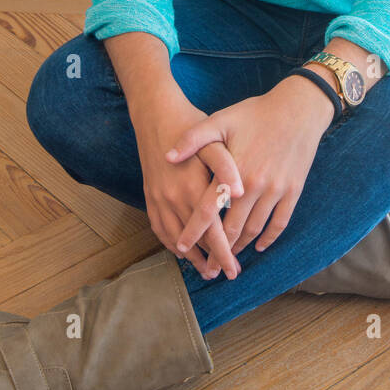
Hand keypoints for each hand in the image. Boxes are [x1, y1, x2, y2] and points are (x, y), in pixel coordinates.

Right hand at [132, 90, 244, 278]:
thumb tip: (239, 190)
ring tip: (207, 271)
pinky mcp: (150, 197)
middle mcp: (173, 198)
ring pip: (175, 239)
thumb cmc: (189, 124)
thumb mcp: (213, 140)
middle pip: (195, 241)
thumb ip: (226, 167)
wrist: (155, 114)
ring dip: (191, 258)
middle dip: (211, 261)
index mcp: (192, 187)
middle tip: (226, 275)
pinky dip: (171, 244)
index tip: (235, 268)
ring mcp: (159, 199)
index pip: (212, 231)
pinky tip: (182, 252)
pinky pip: (160, 229)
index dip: (224, 252)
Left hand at [164, 81, 331, 272]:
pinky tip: (257, 245)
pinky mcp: (293, 191)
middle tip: (207, 268)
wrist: (299, 108)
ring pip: (255, 229)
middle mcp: (255, 186)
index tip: (182, 249)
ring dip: (240, 247)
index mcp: (233, 171)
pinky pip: (280, 223)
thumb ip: (192, 139)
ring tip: (228, 258)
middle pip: (232, 228)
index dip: (195, 231)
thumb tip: (167, 157)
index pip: (208, 210)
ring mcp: (276, 190)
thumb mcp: (221, 120)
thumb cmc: (256, 113)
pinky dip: (268, 238)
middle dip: (218, 251)